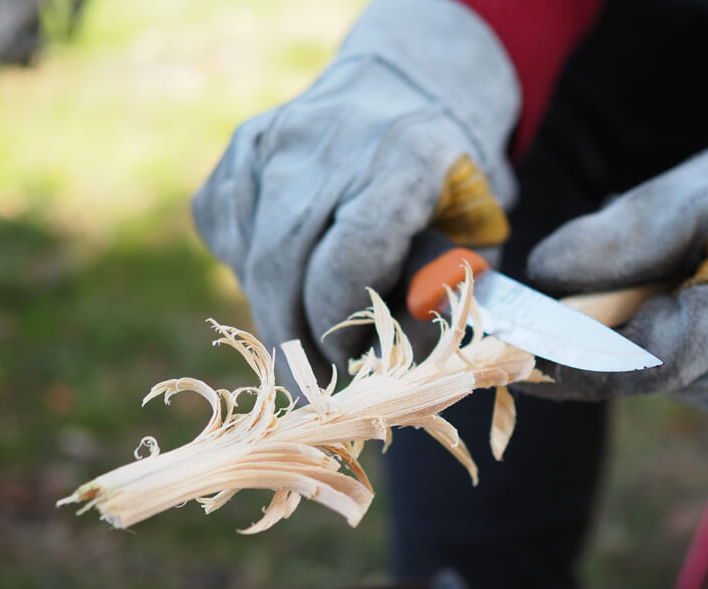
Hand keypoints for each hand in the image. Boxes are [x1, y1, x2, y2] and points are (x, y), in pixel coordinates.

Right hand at [191, 0, 517, 379]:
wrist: (407, 88)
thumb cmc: (451, 182)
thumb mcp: (480, 238)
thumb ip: (443, 301)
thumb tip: (387, 362)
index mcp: (404, 160)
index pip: (346, 260)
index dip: (340, 325)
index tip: (350, 358)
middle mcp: (329, 139)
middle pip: (282, 265)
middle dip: (293, 338)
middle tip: (312, 381)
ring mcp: (274, 137)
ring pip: (248, 256)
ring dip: (272, 310)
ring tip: (305, 333)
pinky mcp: (241, 147)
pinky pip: (227, 236)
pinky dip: (250, 271)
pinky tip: (290, 272)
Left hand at [525, 62, 707, 422]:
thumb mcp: (702, 189)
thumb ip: (621, 235)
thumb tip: (542, 272)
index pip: (636, 365)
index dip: (569, 364)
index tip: (515, 356)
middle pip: (644, 374)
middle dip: (609, 337)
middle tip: (601, 291)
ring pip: (668, 378)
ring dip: (652, 336)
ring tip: (688, 281)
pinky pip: (699, 382)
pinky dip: (686, 348)